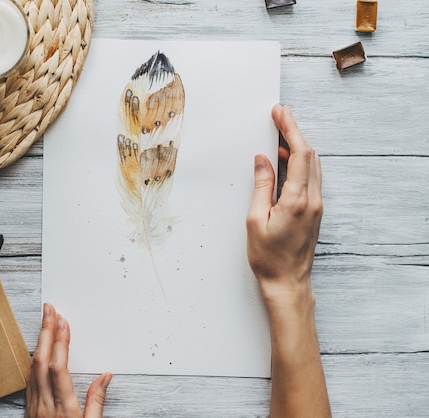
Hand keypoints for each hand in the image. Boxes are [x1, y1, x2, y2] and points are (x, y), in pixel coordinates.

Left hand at [25, 303, 112, 417]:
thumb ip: (97, 402)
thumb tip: (105, 376)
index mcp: (64, 410)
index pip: (58, 367)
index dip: (60, 341)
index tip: (63, 321)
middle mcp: (45, 407)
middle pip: (41, 362)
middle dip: (45, 332)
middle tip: (49, 310)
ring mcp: (34, 409)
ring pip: (31, 369)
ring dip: (38, 343)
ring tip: (45, 323)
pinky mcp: (28, 413)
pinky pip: (29, 381)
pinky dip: (34, 361)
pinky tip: (38, 352)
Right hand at [246, 104, 322, 305]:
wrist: (287, 282)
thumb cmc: (268, 257)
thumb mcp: (255, 220)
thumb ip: (261, 186)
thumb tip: (262, 160)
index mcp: (297, 200)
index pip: (298, 154)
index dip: (290, 129)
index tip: (281, 113)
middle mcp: (312, 200)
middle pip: (309, 155)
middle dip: (295, 132)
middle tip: (279, 116)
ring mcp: (317, 205)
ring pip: (312, 165)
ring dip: (298, 147)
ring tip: (279, 136)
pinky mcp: (315, 211)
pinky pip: (310, 178)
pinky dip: (299, 163)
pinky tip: (284, 161)